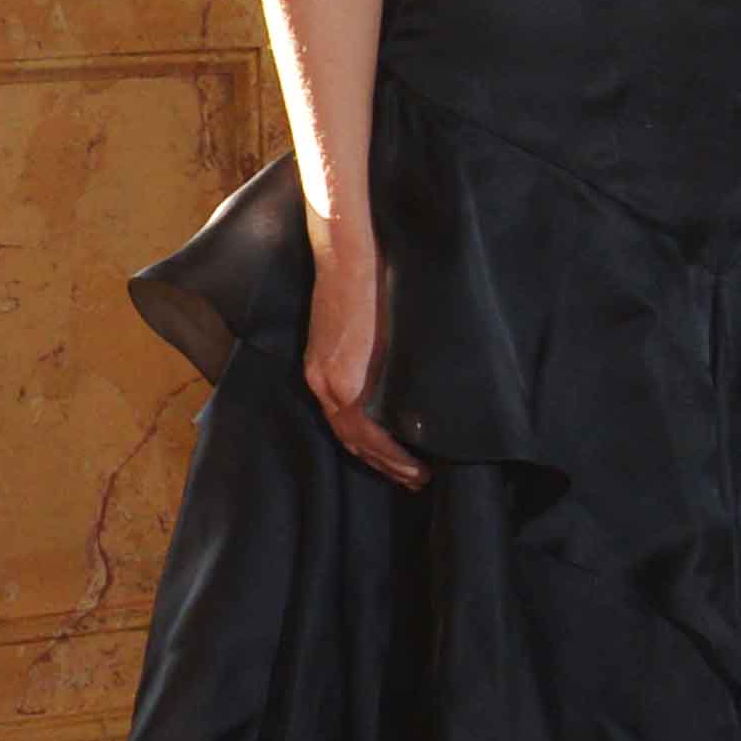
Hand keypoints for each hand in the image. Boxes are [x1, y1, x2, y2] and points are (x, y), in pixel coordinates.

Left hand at [301, 208, 425, 489]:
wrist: (347, 261)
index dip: (373, 449)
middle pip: (351, 438)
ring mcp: (331, 381)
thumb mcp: (362, 327)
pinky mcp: (343, 377)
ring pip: (357, 439)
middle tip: (414, 480)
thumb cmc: (361, 283)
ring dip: (388, 462)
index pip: (347, 424)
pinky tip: (410, 458)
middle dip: (384, 463)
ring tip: (418, 476)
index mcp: (324, 370)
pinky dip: (386, 447)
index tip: (399, 464)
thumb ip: (374, 354)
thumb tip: (402, 374)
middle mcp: (322, 382)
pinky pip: (364, 426)